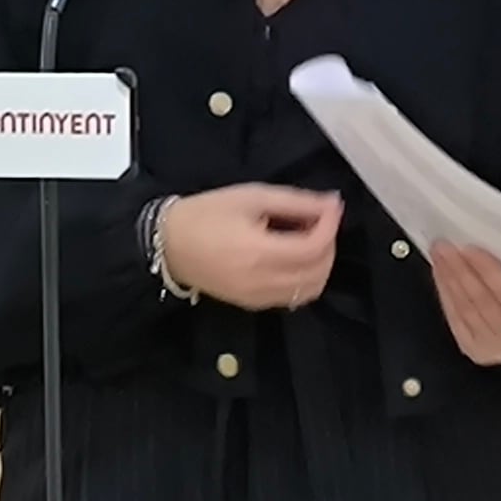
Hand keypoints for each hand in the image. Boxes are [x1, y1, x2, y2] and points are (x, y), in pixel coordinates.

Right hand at [156, 185, 341, 309]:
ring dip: (319, 265)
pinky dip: (304, 279)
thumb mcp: (251, 196)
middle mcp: (261, 281)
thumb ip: (295, 201)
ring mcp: (257, 298)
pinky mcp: (253, 305)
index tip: (331, 207)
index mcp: (258, 252)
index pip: (314, 247)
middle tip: (320, 221)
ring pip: (310, 290)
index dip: (330, 226)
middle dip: (328, 245)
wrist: (168, 244)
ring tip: (308, 239)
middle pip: (318, 271)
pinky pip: (292, 298)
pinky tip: (293, 258)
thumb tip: (332, 204)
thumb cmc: (207, 213)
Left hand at [429, 243, 500, 366]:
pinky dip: (446, 294)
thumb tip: (488, 245)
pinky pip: (455, 319)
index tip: (468, 248)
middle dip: (460, 269)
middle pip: (481, 298)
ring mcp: (491, 344)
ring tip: (438, 256)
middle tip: (444, 246)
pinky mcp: (473, 348)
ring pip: (465, 308)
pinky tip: (440, 275)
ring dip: (449, 279)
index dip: (487, 268)